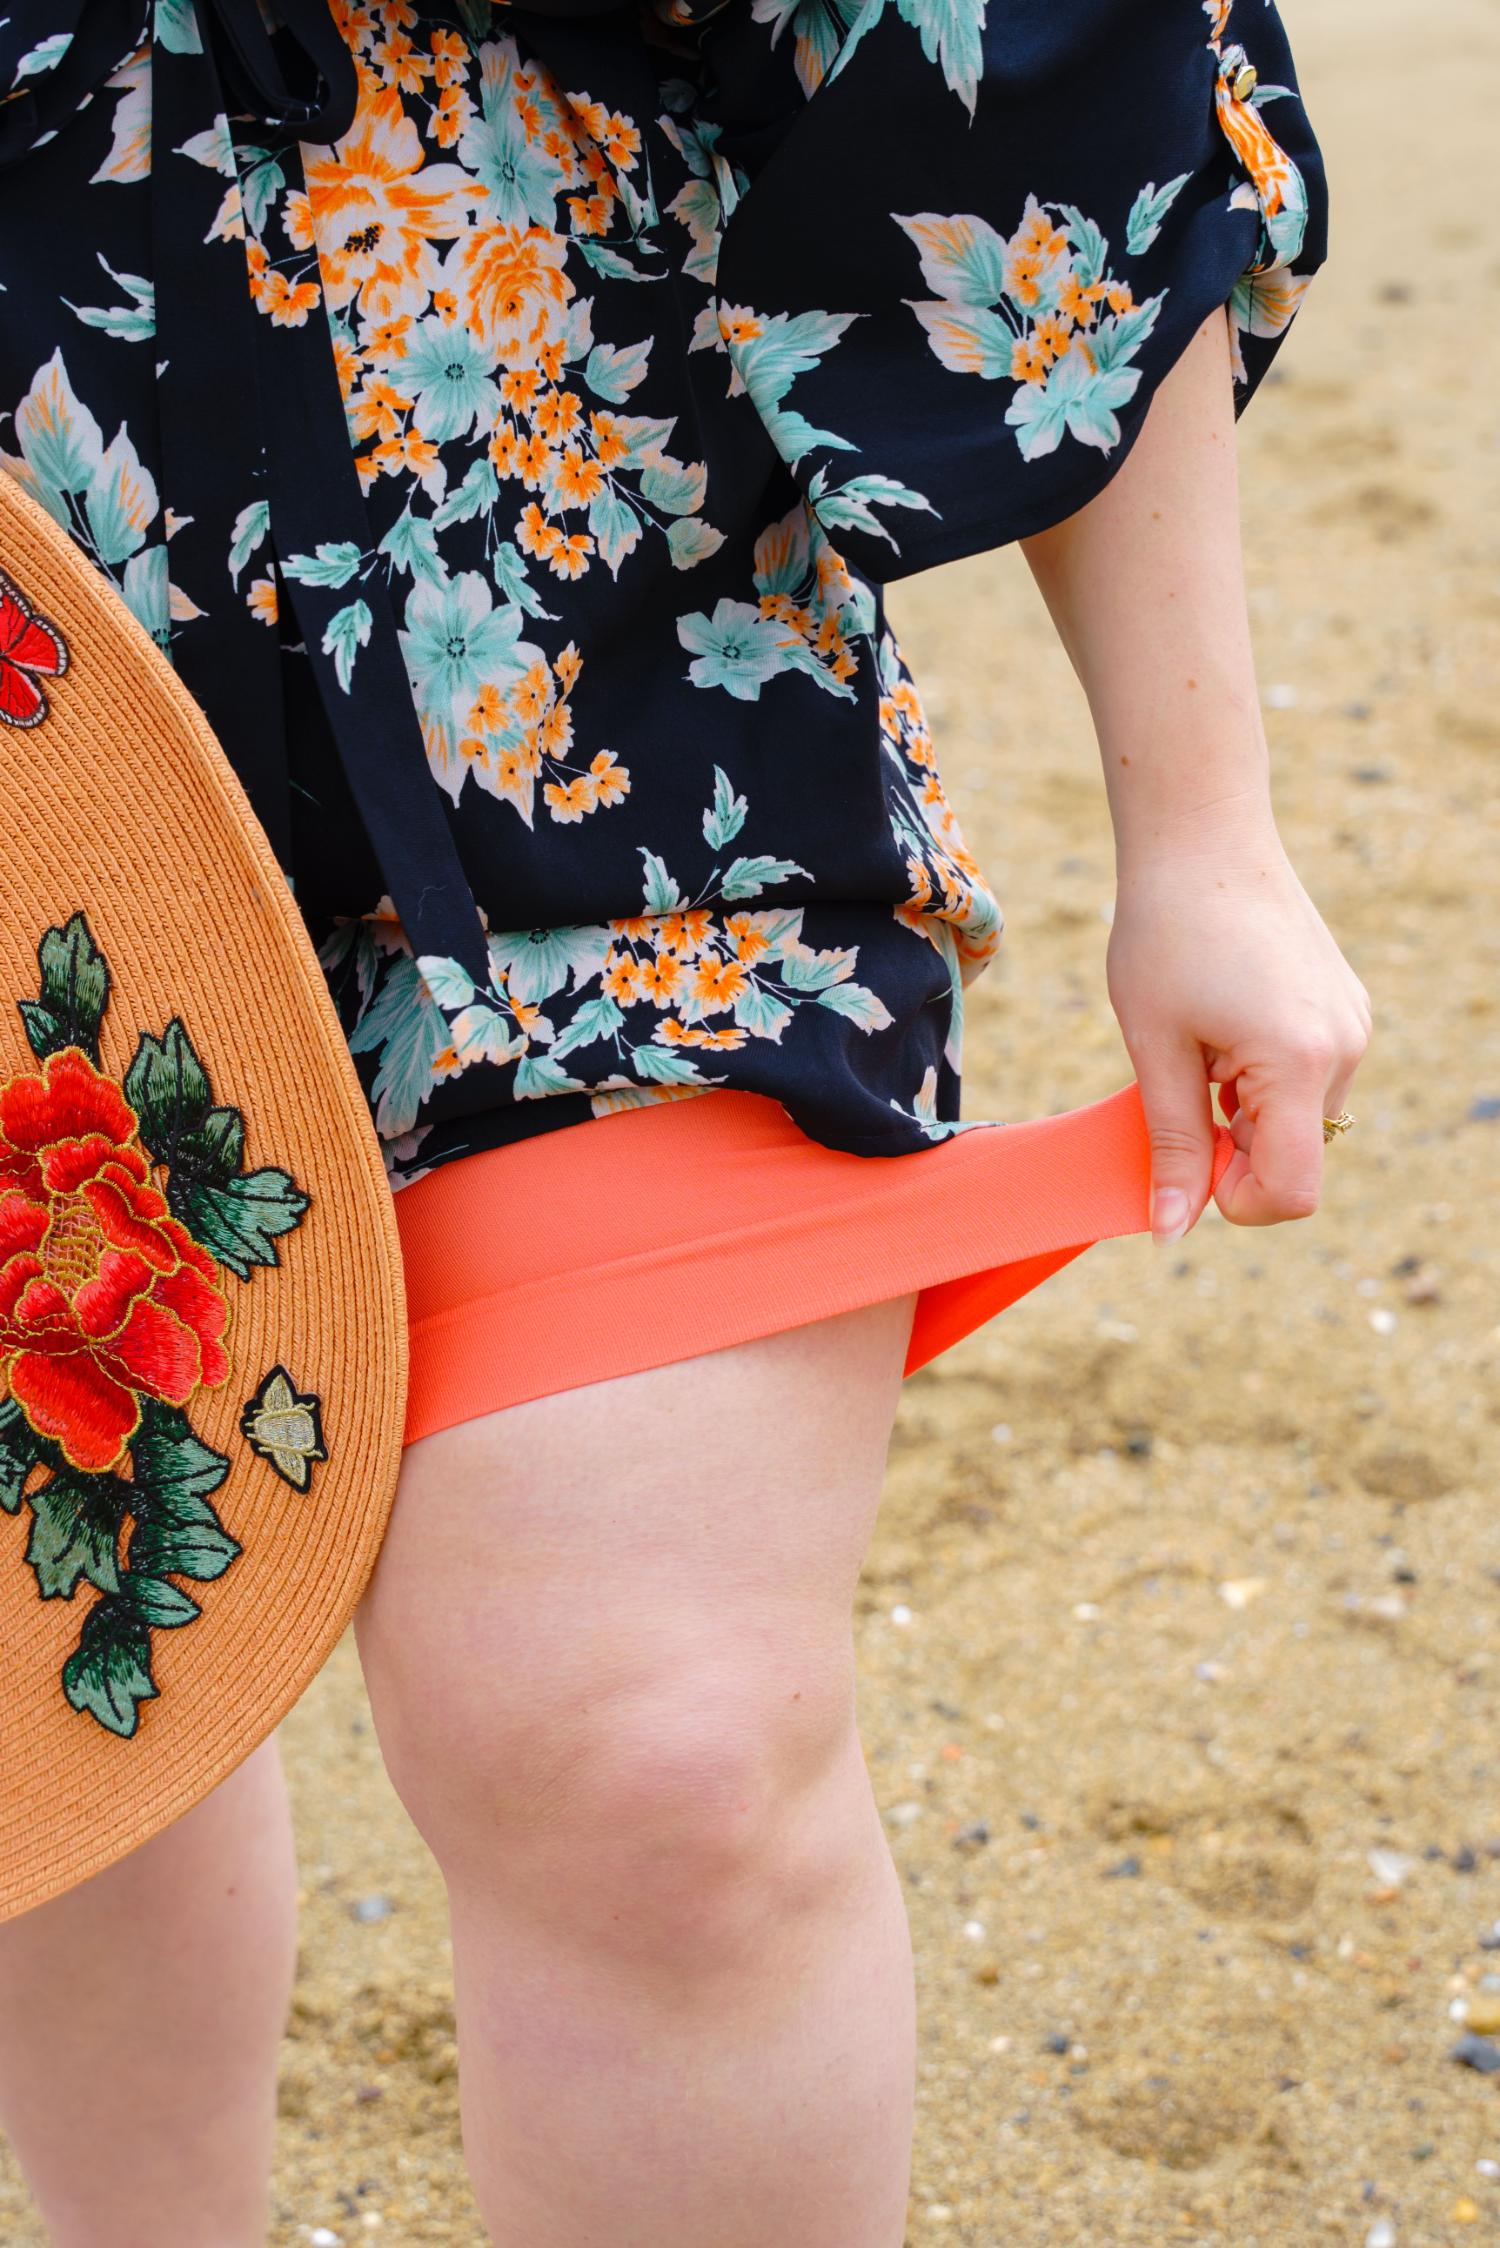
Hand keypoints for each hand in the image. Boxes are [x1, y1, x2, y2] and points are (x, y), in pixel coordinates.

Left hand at [1106, 828, 1371, 1242]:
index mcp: (1299, 1062)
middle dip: (1236, 1152)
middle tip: (1180, 1087)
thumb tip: (1170, 1230)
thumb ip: (1172, 1145)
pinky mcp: (1347, 1007)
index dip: (1236, 1203)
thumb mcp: (1155, 1049)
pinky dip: (1265, 1081)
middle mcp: (1344, 1048)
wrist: (1202, 838)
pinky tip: (1227, 1025)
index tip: (1188, 1164)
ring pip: (1303, 1121)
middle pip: (1298, 1158)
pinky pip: (1310, 1079)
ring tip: (1202, 1045)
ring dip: (1248, 1114)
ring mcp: (1353, 1025)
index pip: (1292, 1191)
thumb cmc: (1164, 936)